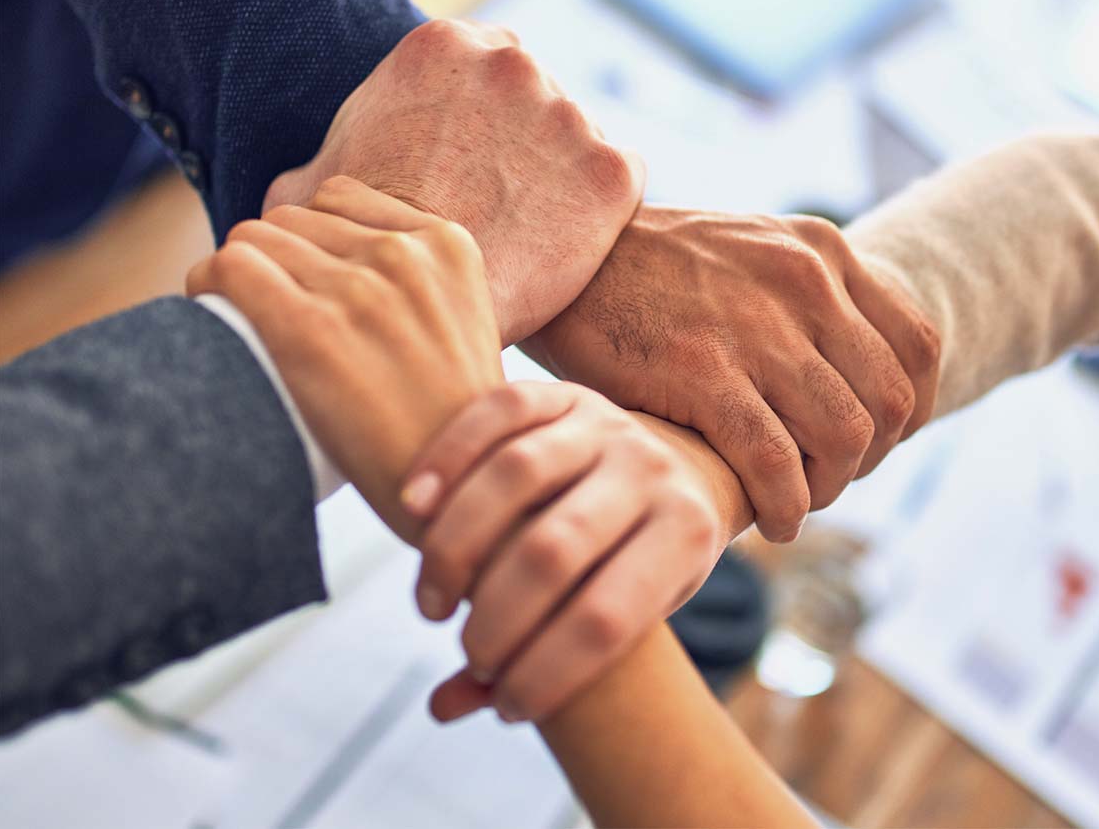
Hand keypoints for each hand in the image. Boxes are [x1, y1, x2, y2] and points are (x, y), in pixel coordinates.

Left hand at [186, 176, 503, 540]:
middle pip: (293, 219)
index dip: (314, 240)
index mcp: (449, 246)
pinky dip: (207, 287)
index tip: (308, 283)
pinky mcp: (308, 328)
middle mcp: (405, 255)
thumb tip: (336, 268)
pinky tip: (215, 320)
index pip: (342, 198)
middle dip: (276, 261)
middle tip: (272, 313)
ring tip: (244, 322)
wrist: (459, 494)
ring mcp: (358, 289)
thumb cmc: (453, 427)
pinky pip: (227, 268)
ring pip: (254, 238)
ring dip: (240, 275)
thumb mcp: (463, 326)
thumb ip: (416, 283)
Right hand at [263, 18, 645, 344]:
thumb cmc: (358, 250)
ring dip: (561, 174)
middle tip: (499, 199)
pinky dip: (601, 210)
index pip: (479, 66)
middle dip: (522, 140)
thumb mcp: (311, 191)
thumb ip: (321, 165)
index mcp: (440, 47)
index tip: (469, 162)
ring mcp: (568, 114)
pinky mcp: (611, 171)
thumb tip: (298, 188)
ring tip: (527, 230)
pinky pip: (620, 182)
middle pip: (534, 94)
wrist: (416, 308)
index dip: (477, 119)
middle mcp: (511, 63)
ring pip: (577, 138)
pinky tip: (564, 243)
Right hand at [401, 381, 723, 723]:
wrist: (681, 467)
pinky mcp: (565, 392)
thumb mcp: (629, 613)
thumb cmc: (642, 561)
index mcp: (687, 534)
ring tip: (432, 603)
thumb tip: (444, 707)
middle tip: (468, 649)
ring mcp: (608, 423)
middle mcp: (653, 470)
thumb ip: (545, 658)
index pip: (608, 618)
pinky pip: (498, 412)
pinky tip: (411, 508)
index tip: (509, 705)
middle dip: (496, 618)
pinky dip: (447, 458)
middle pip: (554, 549)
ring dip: (456, 547)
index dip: (548, 673)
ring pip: (516, 475)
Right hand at [521, 207, 940, 541]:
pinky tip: (769, 520)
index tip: (875, 442)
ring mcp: (756, 327)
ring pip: (844, 437)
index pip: (918, 345)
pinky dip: (785, 506)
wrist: (564, 253)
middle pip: (889, 400)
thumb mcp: (749, 251)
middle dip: (869, 458)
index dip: (911, 410)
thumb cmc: (651, 268)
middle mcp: (804, 282)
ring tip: (796, 501)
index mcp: (822, 252)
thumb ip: (804, 297)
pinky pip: (775, 463)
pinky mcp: (702, 371)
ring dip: (828, 488)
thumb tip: (847, 373)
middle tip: (826, 477)